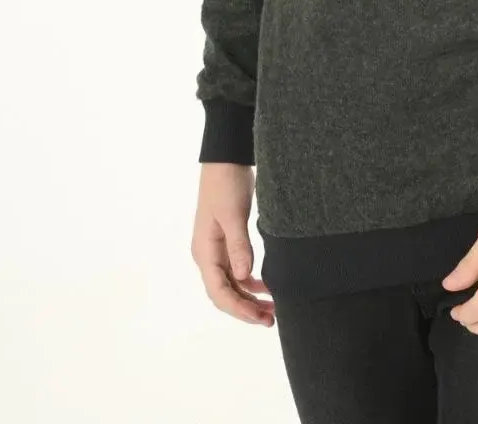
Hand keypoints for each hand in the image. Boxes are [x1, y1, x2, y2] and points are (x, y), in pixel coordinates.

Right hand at [191, 163, 274, 326]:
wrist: (226, 158)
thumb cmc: (226, 183)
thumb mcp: (233, 214)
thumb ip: (239, 245)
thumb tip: (246, 276)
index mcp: (204, 251)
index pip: (219, 292)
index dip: (239, 309)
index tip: (260, 318)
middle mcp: (208, 254)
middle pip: (225, 293)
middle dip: (246, 309)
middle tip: (271, 320)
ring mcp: (217, 249)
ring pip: (233, 283)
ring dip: (250, 298)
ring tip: (273, 309)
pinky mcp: (228, 241)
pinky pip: (238, 270)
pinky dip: (252, 281)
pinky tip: (267, 287)